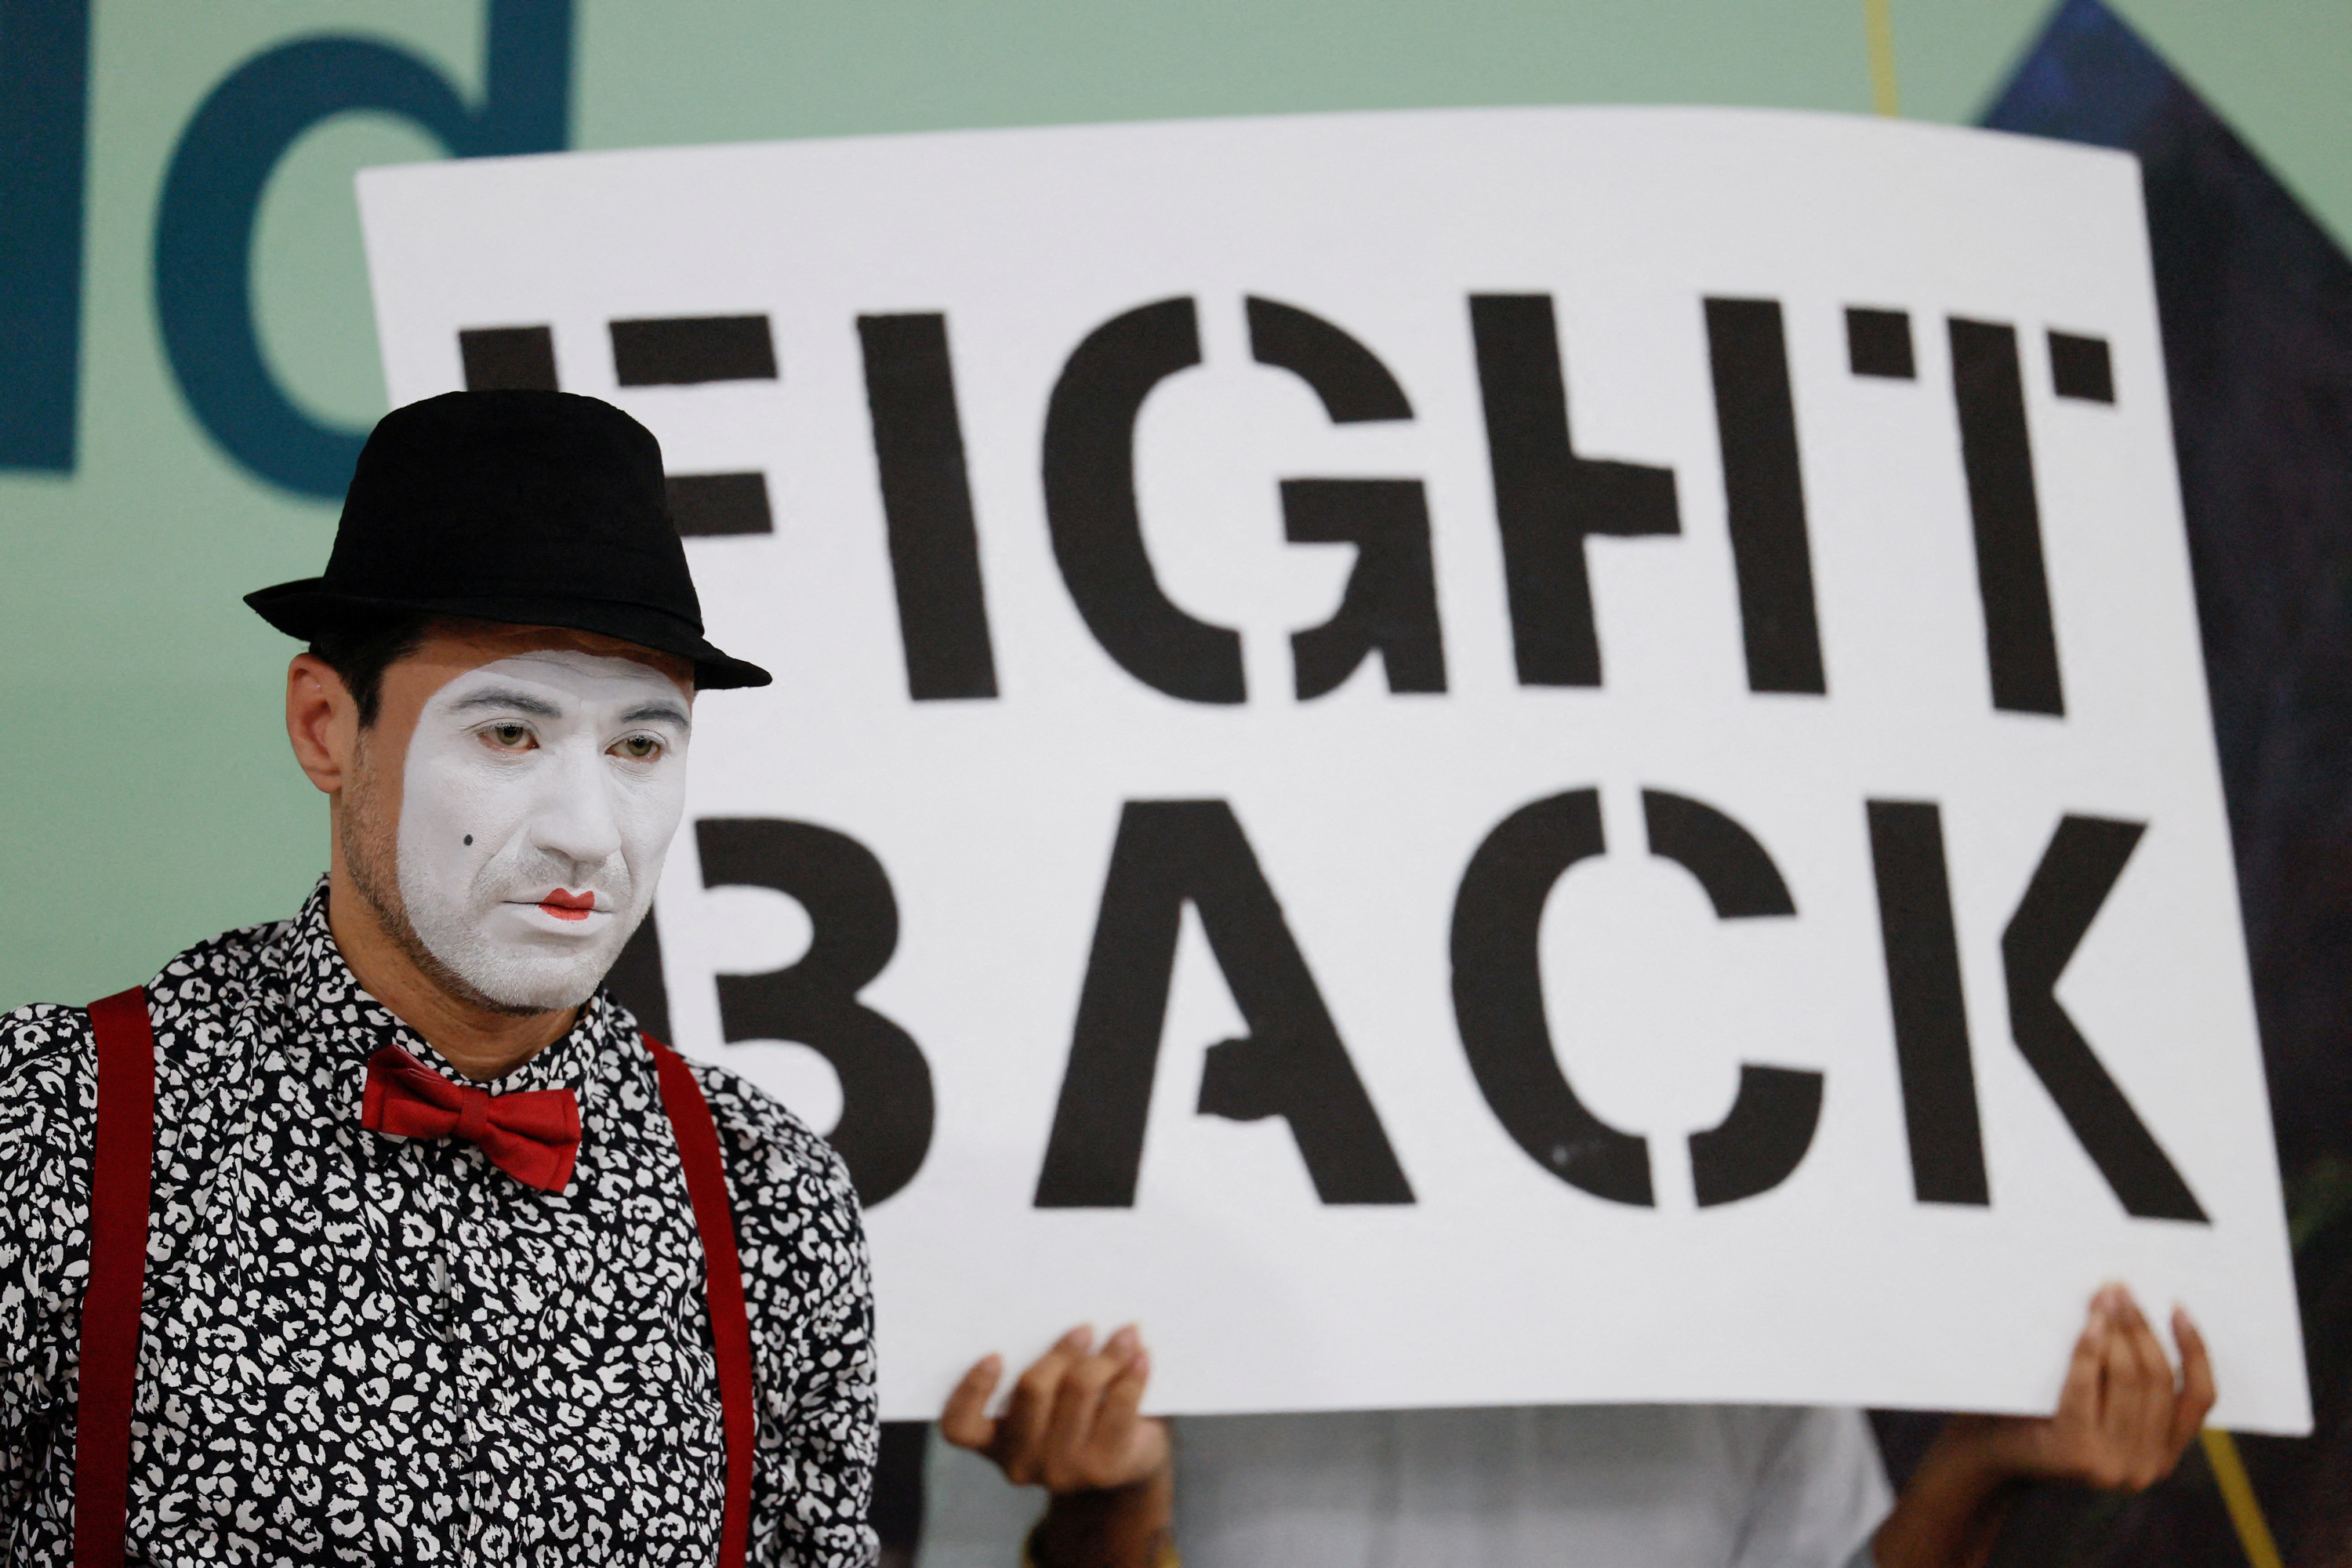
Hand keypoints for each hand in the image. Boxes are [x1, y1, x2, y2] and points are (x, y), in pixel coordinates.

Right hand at [940, 1324, 1171, 1495]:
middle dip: (1061, 1351)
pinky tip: (1141, 1356)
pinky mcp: (1103, 1468)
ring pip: (1080, 1390)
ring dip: (1106, 1355)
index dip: (972, 1390)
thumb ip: (1038, 1363)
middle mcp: (1020, 1462)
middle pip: (1033, 1389)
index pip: (960, 1426)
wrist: (1126, 1464)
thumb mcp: (1048, 1394)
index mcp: (992, 1441)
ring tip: (1126, 1333)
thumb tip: (1052, 1301)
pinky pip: (1119, 1406)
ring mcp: (1061, 1470)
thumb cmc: (1076, 1412)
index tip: (995, 1354)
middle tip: (1084, 1327)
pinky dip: (1132, 1375)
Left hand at [1873, 1285, 2217, 1567]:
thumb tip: (2133, 1306)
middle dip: (2141, 1327)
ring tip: (2104, 1298)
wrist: (1993, 1452)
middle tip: (2122, 1290)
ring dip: (2119, 1331)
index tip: (2177, 1307)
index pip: (2200, 1398)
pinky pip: (2089, 1386)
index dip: (2195, 1350)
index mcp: (2165, 1455)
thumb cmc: (2044, 1416)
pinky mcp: (2079, 1454)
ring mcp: (2115, 1466)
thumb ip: (2127, 1379)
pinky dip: (2090, 1350)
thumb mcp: (2099, 1403)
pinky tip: (2089, 1323)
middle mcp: (2148, 1467)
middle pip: (2159, 1380)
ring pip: (2129, 1379)